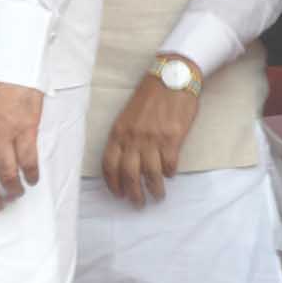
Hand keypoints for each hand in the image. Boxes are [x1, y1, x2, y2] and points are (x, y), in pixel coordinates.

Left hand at [101, 73, 199, 206]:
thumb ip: (125, 136)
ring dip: (154, 189)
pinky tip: (170, 175)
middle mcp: (133, 138)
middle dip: (132, 193)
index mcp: (118, 132)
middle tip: (137, 203)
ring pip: (150, 174)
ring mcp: (153, 139)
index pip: (109, 164)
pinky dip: (169, 173)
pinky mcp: (172, 138)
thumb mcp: (128, 115)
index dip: (112, 182)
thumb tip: (125, 159)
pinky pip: (169, 164)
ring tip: (157, 196)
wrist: (172, 78)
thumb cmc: (149, 96)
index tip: (117, 194)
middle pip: (129, 174)